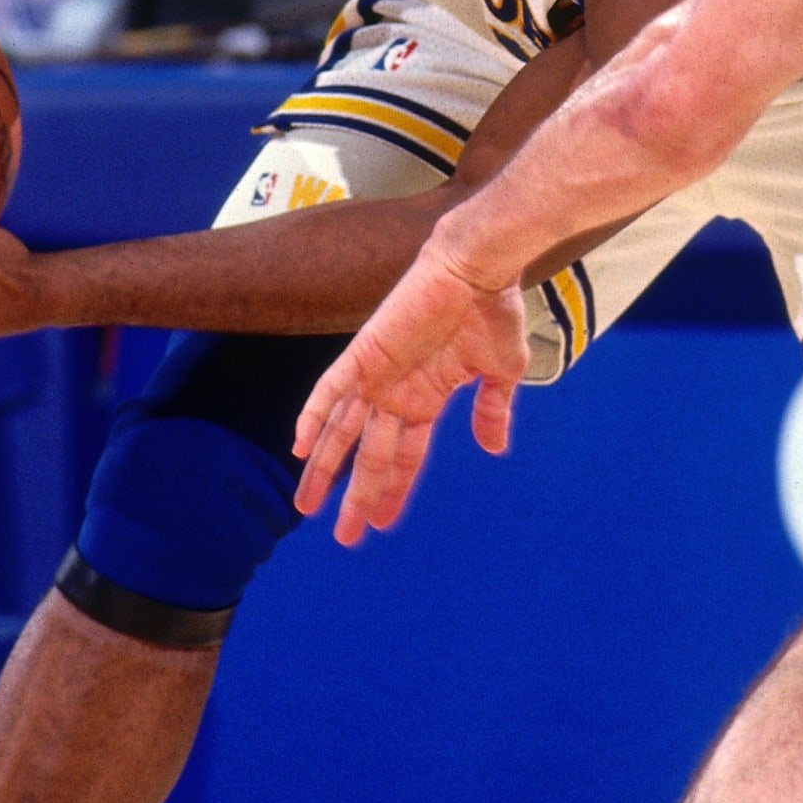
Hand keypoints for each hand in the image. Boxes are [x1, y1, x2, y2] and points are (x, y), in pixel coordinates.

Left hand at [292, 240, 531, 544]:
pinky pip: (332, 386)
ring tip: (306, 505)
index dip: (393, 489)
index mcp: (428, 397)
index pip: (405, 454)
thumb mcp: (502, 371)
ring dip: (324, 466)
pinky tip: (300, 443)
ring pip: (341, 429)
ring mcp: (378, 373)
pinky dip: (314, 413)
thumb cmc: (494, 310)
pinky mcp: (366, 352)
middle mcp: (397, 391)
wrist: (480, 266)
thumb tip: (494, 449)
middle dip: (356, 494)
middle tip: (343, 536)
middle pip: (369, 453)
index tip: (381, 522)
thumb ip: (493, 410)